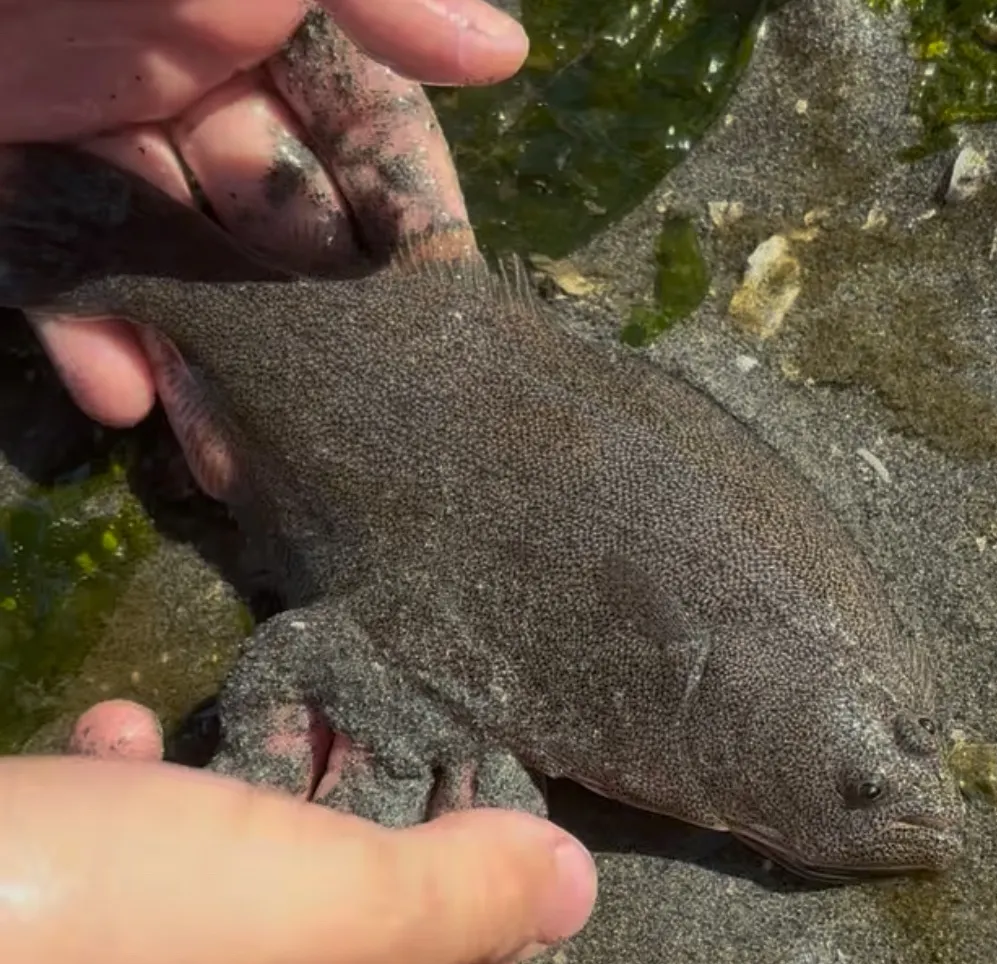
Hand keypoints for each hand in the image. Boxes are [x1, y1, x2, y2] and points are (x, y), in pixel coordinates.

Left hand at [0, 0, 527, 426]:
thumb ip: (376, 0)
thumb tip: (510, 49)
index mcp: (258, 24)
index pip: (361, 133)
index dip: (402, 214)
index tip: (438, 303)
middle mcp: (187, 82)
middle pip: (273, 221)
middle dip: (306, 313)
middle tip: (349, 408)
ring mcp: (94, 138)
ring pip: (178, 267)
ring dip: (207, 354)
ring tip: (234, 449)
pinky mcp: (13, 187)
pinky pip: (67, 278)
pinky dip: (94, 337)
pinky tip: (124, 396)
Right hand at [1, 749, 595, 963]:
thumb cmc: (124, 937)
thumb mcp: (330, 915)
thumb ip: (462, 900)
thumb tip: (576, 885)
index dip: (487, 917)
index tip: (482, 811)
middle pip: (335, 952)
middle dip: (358, 837)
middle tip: (375, 742)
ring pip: (227, 903)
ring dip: (246, 807)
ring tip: (262, 728)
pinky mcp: (46, 942)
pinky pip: (119, 878)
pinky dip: (129, 801)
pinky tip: (113, 737)